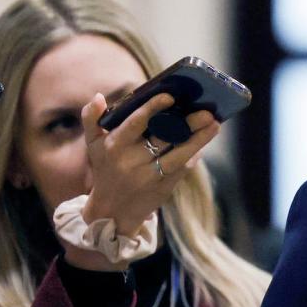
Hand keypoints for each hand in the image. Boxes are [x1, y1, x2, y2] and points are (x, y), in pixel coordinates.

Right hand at [80, 92, 218, 233]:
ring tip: (214, 124)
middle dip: (188, 124)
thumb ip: (91, 119)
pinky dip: (194, 154)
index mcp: (115, 145)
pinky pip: (182, 168)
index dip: (153, 108)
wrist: (111, 211)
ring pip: (179, 154)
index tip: (171, 96)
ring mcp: (149, 175)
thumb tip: (100, 96)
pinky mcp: (163, 187)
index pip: (135, 122)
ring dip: (199, 139)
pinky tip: (205, 140)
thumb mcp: (94, 145)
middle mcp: (131, 161)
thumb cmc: (106, 168)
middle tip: (207, 111)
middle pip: (163, 138)